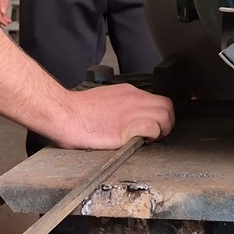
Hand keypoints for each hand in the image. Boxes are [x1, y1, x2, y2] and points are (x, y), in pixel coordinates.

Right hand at [54, 84, 174, 149]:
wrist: (65, 113)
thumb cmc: (79, 111)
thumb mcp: (105, 99)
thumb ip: (121, 106)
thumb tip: (127, 118)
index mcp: (128, 92)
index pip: (158, 99)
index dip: (161, 114)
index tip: (157, 125)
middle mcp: (133, 98)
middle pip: (167, 106)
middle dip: (168, 122)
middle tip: (158, 134)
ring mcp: (131, 111)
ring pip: (164, 116)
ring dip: (163, 130)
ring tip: (152, 139)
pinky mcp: (126, 127)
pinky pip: (152, 127)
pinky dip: (153, 135)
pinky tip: (143, 141)